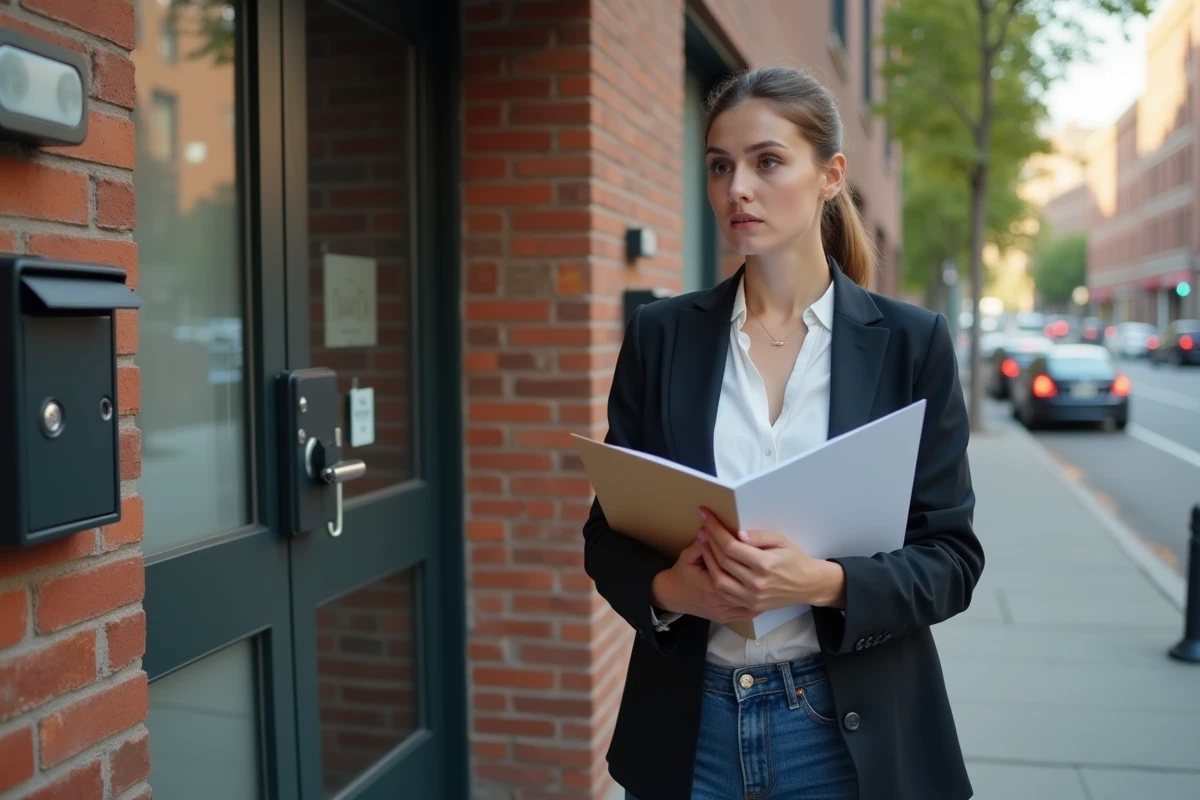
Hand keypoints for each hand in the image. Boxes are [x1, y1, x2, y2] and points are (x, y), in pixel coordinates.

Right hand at [651, 537, 757, 624]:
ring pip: (748, 600)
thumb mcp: (686, 557)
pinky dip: (757, 604)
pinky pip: (747, 613)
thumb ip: (698, 546)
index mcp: (709, 584)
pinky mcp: (726, 618)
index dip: (740, 553)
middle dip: (754, 569)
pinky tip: (766, 595)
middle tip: (764, 556)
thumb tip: (709, 531)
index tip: (747, 542)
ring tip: (773, 576)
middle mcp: (719, 600)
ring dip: (760, 588)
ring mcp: (723, 612)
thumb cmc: (680, 574)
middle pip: (743, 582)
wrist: (672, 597)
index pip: (730, 565)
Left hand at [698, 507, 845, 612]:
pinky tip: (712, 563)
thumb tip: (737, 533)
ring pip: (719, 578)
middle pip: (722, 560)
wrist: (808, 584)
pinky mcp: (750, 605)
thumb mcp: (781, 540)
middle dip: (709, 540)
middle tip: (703, 527)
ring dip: (708, 559)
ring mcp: (752, 597)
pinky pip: (725, 593)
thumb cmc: (795, 559)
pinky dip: (715, 577)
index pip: (731, 545)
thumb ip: (759, 536)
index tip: (706, 515)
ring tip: (704, 543)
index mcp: (765, 564)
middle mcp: (756, 583)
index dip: (715, 529)